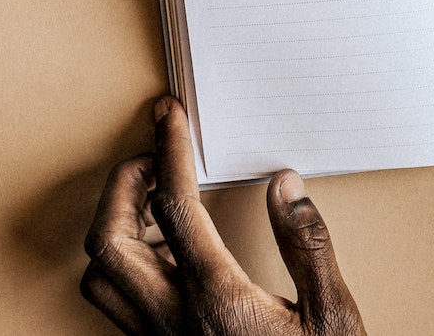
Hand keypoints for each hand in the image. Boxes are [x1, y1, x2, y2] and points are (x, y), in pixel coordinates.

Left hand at [82, 97, 365, 335]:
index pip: (175, 208)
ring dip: (114, 228)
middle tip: (153, 157)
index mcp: (218, 298)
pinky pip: (116, 306)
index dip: (169, 151)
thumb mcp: (333, 316)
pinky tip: (161, 255)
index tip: (170, 118)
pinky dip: (123, 264)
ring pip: (101, 277)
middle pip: (109, 240)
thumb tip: (284, 185)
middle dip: (121, 186)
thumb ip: (308, 246)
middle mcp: (174, 320)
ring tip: (151, 202)